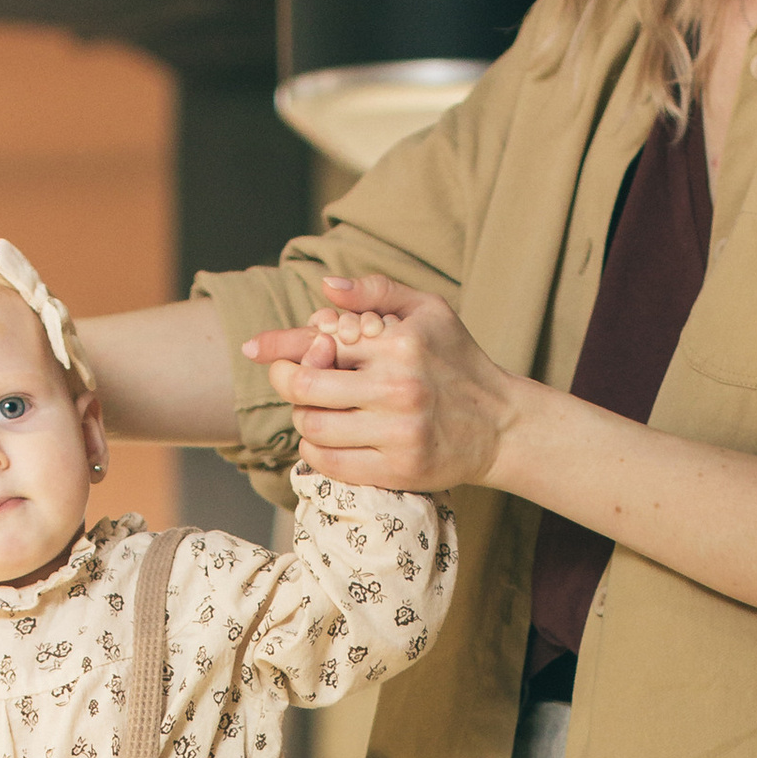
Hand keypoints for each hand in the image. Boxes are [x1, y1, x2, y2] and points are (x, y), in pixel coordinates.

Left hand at [245, 275, 519, 495]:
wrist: (501, 424)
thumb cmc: (459, 361)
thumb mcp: (429, 310)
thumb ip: (376, 291)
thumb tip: (325, 288)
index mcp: (400, 344)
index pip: (320, 341)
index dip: (279, 345)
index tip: (255, 348)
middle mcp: (398, 388)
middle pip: (304, 388)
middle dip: (285, 381)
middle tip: (288, 380)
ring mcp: (397, 433)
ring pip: (313, 427)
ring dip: (302, 418)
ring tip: (314, 409)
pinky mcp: (398, 469)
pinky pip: (331, 464)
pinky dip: (315, 452)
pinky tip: (325, 438)